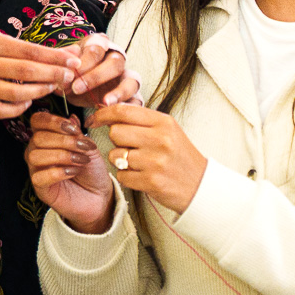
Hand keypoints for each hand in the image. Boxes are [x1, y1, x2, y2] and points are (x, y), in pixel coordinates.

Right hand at [0, 31, 80, 119]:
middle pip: (25, 72)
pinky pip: (3, 111)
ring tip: (52, 87)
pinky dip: (20, 107)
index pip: (29, 51)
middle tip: (69, 76)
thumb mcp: (4, 41)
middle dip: (52, 74)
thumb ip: (35, 49)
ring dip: (40, 91)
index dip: (54, 57)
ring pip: (17, 93)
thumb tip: (71, 53)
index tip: (73, 61)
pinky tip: (29, 101)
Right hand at [26, 111, 113, 233]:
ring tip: (81, 161)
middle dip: (63, 141)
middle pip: (37, 138)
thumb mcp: (88, 147)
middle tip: (83, 148)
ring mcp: (36, 170)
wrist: (99, 196)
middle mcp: (37, 151)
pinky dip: (58, 172)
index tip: (73, 128)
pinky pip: (39, 176)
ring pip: (35, 156)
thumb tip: (71, 118)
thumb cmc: (92, 170)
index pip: (37, 121)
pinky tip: (73, 172)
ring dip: (62, 156)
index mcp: (47, 137)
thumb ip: (77, 133)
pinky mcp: (40, 188)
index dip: (52, 121)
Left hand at [65, 33, 141, 107]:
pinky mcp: (132, 96)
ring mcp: (127, 78)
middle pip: (115, 63)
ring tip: (106, 103)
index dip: (84, 61)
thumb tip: (64, 75)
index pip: (97, 48)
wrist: (76, 90)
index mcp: (100, 45)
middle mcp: (117, 58)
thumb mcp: (64, 69)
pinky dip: (128, 108)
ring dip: (120, 92)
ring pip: (132, 81)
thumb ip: (63, 70)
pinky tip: (114, 115)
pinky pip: (136, 102)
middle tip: (76, 88)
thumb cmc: (70, 74)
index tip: (70, 74)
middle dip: (96, 76)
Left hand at [92, 103, 208, 215]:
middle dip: (117, 140)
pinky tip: (141, 175)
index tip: (94, 118)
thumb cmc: (179, 155)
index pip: (124, 111)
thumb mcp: (167, 130)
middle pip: (115, 132)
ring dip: (121, 160)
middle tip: (130, 146)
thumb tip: (108, 109)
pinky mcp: (151, 181)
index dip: (103, 113)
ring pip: (115, 155)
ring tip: (139, 162)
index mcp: (163, 122)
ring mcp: (155, 161)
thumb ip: (141, 120)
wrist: (200, 185)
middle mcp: (160, 139)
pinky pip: (121, 175)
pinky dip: (127, 176)